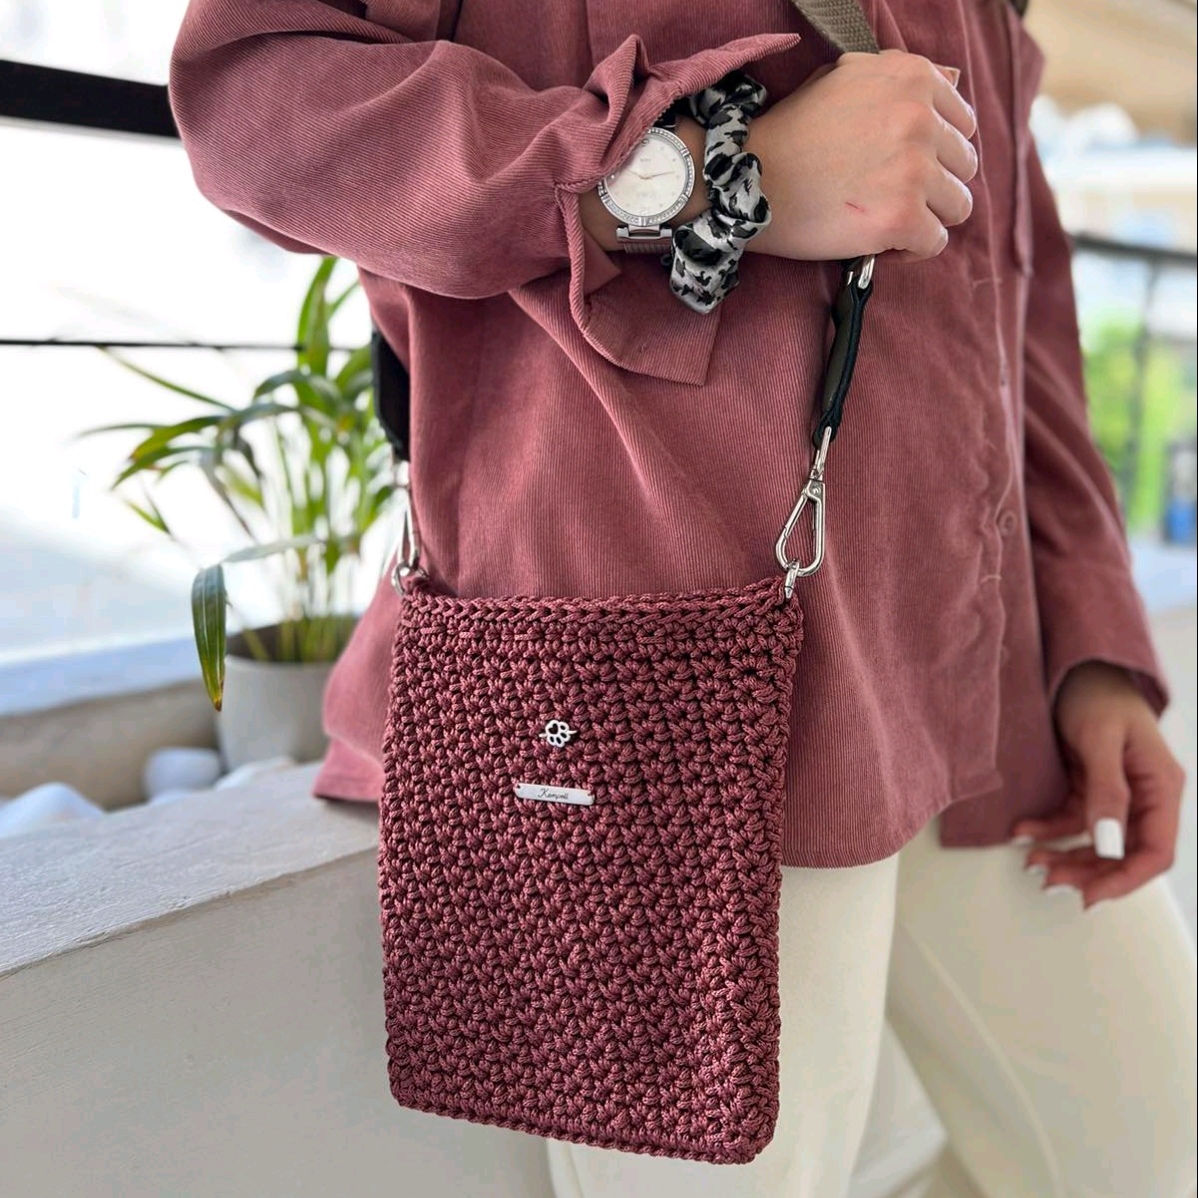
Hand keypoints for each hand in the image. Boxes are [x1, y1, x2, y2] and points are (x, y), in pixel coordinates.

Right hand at [745, 49, 977, 262]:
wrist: (748, 178)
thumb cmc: (792, 133)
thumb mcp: (846, 78)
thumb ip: (899, 79)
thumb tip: (953, 80)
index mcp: (913, 78)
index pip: (962, 122)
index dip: (937, 150)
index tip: (903, 166)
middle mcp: (920, 117)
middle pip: (963, 165)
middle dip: (933, 185)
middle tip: (889, 197)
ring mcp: (913, 169)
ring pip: (958, 205)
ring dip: (927, 218)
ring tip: (888, 221)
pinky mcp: (901, 216)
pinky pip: (935, 242)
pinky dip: (912, 250)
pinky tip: (882, 244)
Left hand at [1011, 662, 1184, 908]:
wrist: (1076, 666)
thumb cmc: (1096, 694)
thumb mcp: (1100, 739)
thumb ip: (1107, 791)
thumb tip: (1109, 843)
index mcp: (1161, 787)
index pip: (1156, 851)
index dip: (1125, 879)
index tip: (1089, 895)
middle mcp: (1144, 796)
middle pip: (1124, 853)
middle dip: (1087, 872)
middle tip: (1047, 881)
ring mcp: (1116, 794)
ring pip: (1096, 843)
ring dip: (1066, 857)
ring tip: (1031, 863)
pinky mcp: (1089, 787)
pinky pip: (1071, 821)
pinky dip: (1048, 831)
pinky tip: (1022, 833)